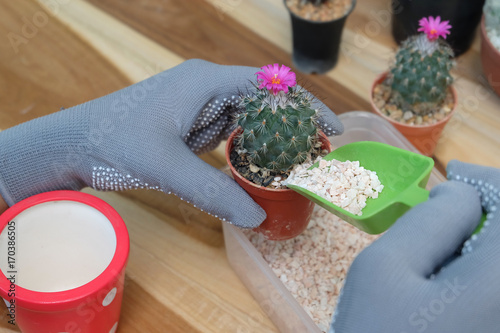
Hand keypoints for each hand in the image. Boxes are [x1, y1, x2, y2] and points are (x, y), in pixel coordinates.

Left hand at [0, 59, 342, 227]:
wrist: (76, 143)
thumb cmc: (114, 141)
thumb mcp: (165, 167)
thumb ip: (211, 192)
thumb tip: (255, 218)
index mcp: (206, 82)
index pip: (269, 86)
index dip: (305, 106)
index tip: (330, 129)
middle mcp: (208, 88)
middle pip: (264, 102)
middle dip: (293, 126)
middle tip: (318, 156)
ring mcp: (200, 105)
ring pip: (249, 118)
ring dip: (272, 139)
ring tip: (297, 164)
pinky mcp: (193, 123)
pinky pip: (231, 132)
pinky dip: (250, 148)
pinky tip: (260, 167)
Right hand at [330, 160, 499, 332]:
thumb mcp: (384, 268)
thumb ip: (429, 220)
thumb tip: (461, 194)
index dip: (488, 182)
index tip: (455, 175)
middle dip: (485, 212)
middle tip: (448, 209)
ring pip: (498, 261)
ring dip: (481, 241)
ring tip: (441, 252)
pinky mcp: (490, 325)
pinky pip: (491, 287)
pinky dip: (478, 269)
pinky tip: (451, 278)